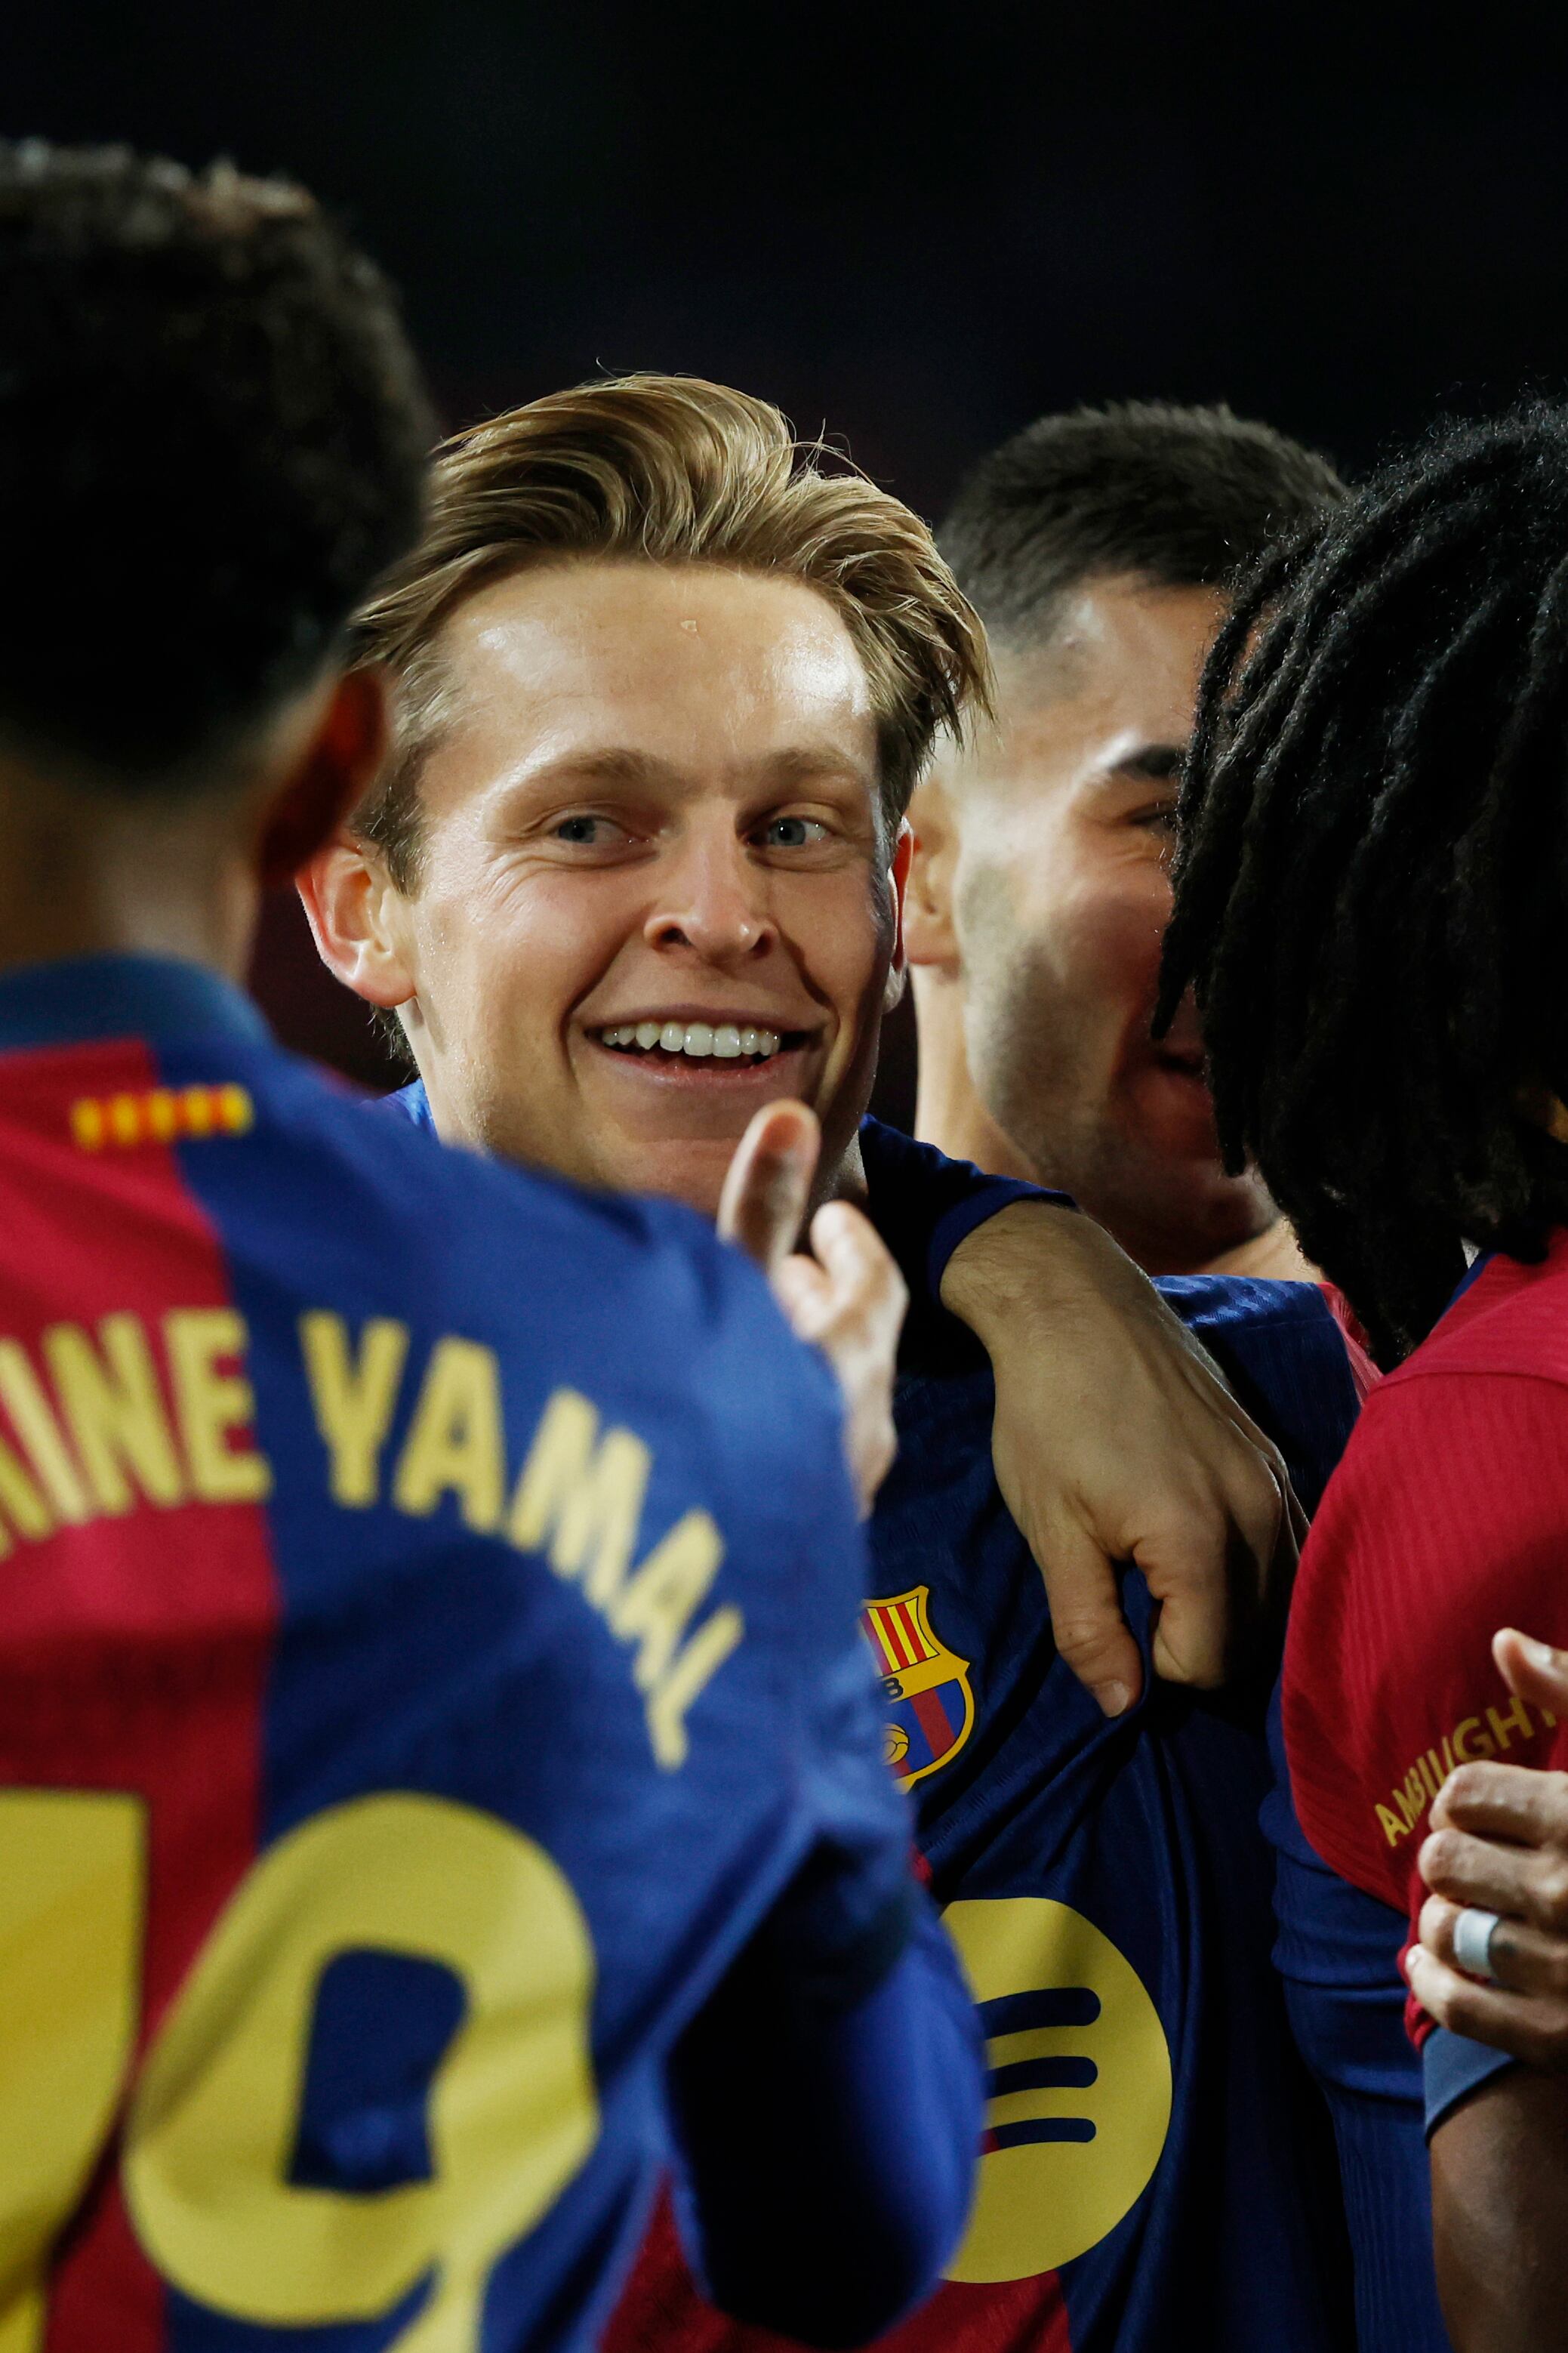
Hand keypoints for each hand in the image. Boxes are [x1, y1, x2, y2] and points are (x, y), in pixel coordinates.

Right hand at [719, 1101, 905, 1516]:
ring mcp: (829, 1500)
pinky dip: (779, 1418)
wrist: (659, 1575)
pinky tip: (728, 1423)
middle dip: (821, 1302)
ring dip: (798, 1364)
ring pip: (831, 1411)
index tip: (833, 1216)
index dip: (853, 1245)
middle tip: (784, 1270)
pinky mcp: (793, 1548)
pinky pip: (804, 1462)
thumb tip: (794, 1110)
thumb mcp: (720, 1295)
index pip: (876, 1289)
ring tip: (748, 1339)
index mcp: (849, 1367)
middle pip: (857, 1351)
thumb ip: (758, 1210)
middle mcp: (856, 1436)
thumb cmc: (689, 1411)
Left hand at [939, 1201, 1298, 1715]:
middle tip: (1128, 1601)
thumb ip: (1089, 1628)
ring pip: (1278, 1596)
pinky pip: (1289, 1546)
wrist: (1074, 1307)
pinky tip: (1200, 1550)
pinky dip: (1253, 1570)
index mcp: (1199, 1539)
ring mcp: (1275, 1480)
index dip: (1151, 1664)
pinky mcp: (1273, 1457)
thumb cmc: (1048, 1415)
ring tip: (1159, 1579)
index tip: (1109, 1620)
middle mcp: (1258, 1513)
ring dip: (1226, 1610)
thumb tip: (1122, 1707)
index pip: (1206, 1664)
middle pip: (1252, 1638)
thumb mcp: (1051, 1531)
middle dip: (1192, 1642)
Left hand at [1410, 1628, 1567, 2065]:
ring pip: (1445, 1927)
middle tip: (1473, 1861)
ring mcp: (1567, 1971)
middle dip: (1451, 1855)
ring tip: (1465, 1908)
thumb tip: (1504, 1642)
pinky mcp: (1565, 2037)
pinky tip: (1430, 1965)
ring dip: (1442, 1915)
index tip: (1481, 1811)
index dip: (1464, 1799)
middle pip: (1445, 1859)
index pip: (1463, 1794)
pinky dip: (1432, 1983)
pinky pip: (1460, 2007)